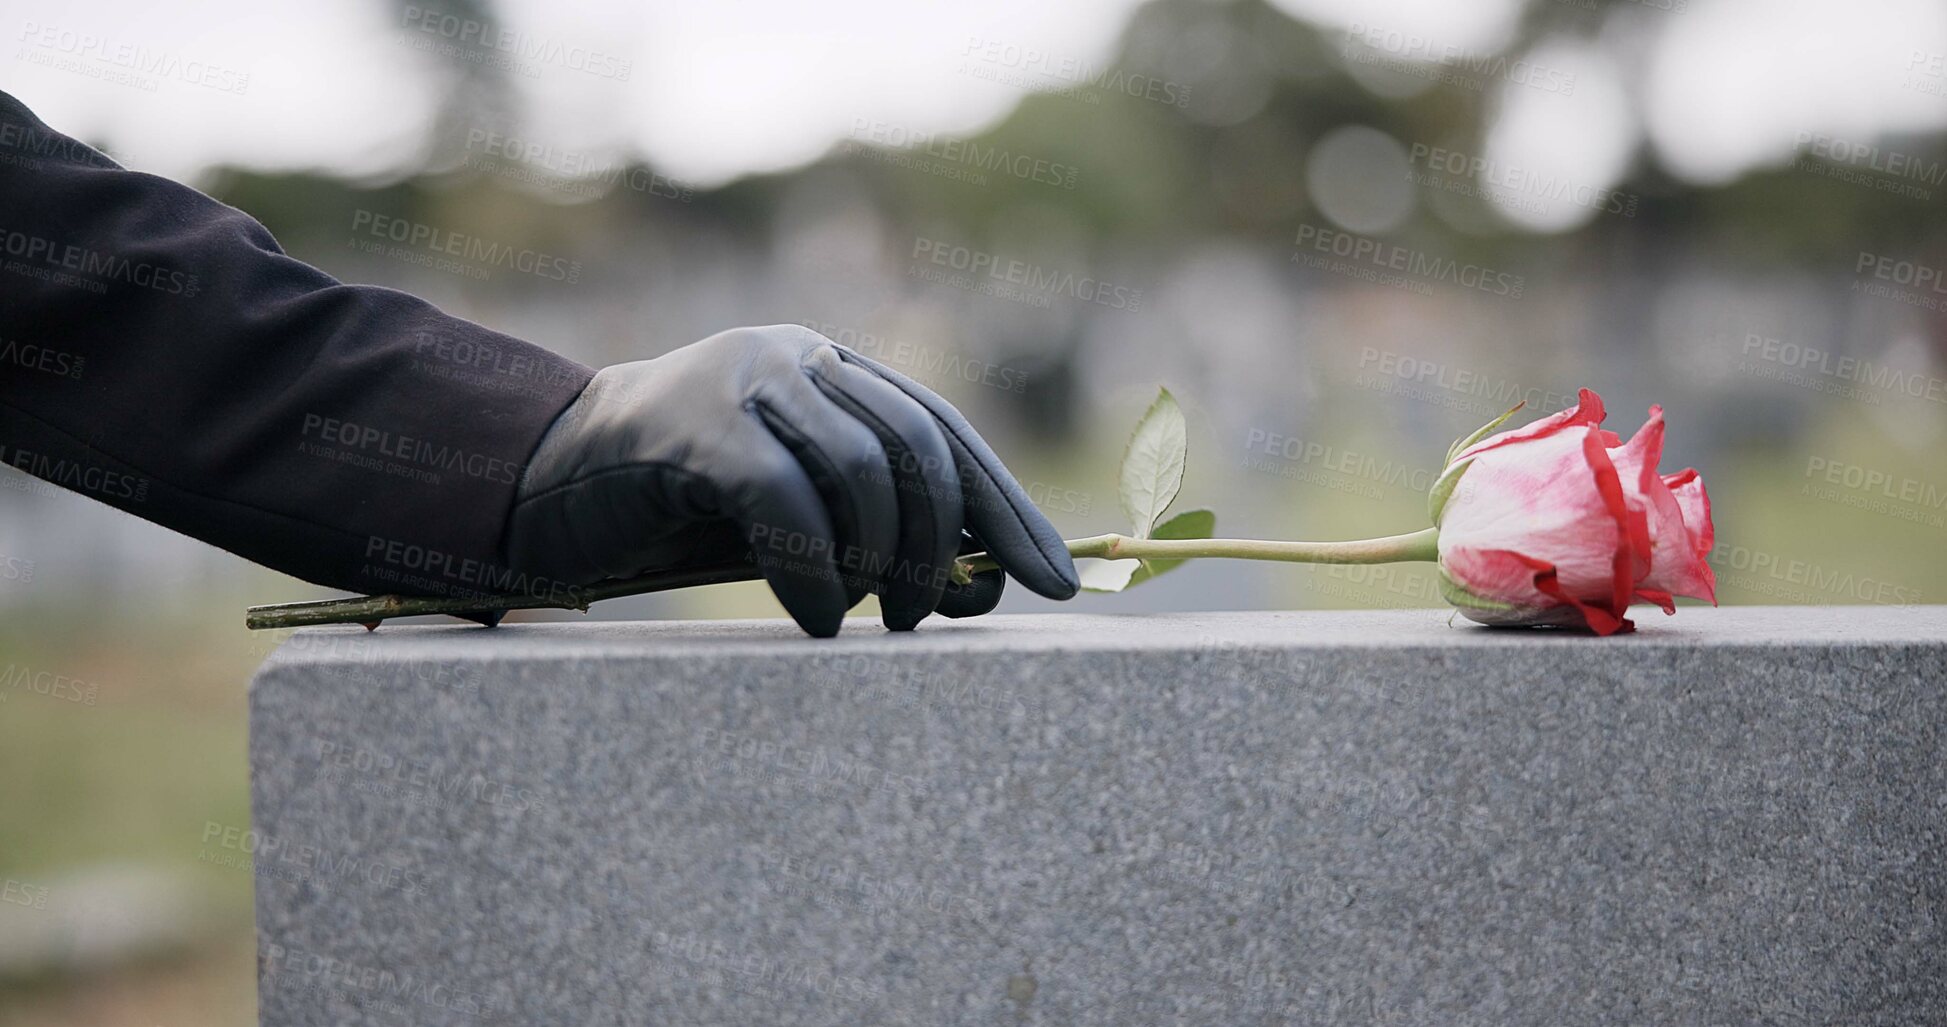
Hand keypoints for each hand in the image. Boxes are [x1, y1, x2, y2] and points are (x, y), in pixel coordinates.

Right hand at [503, 325, 1079, 635]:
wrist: (547, 479)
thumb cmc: (684, 509)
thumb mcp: (796, 514)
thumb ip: (875, 531)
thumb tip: (980, 587)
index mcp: (835, 370)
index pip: (947, 434)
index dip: (1008, 510)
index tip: (1059, 583)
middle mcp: (800, 356)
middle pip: (919, 447)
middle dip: (944, 546)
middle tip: (929, 619)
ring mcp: (745, 377)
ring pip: (863, 468)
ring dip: (882, 563)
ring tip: (868, 623)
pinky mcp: (693, 420)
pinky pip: (786, 499)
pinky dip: (816, 573)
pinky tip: (820, 622)